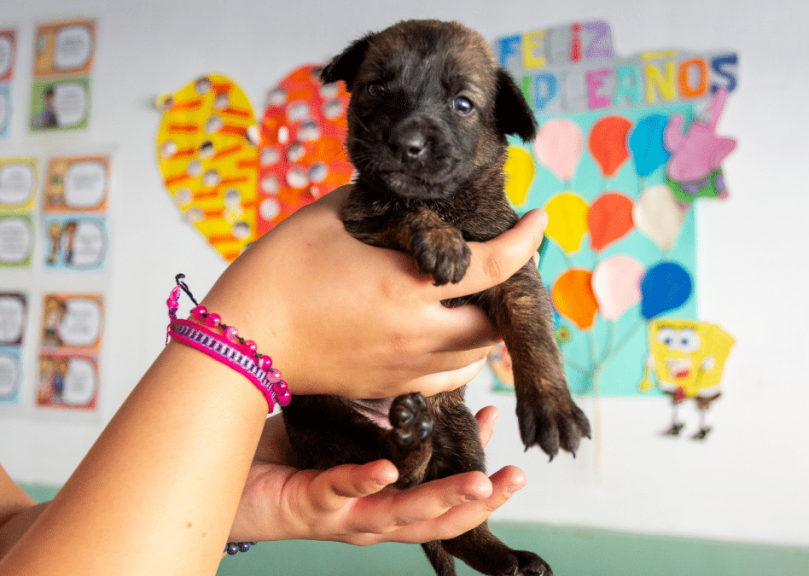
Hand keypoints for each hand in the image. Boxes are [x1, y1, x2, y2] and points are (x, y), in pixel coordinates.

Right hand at [201, 185, 547, 397]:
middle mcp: (416, 335)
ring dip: (483, 332)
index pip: (492, 267)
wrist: (240, 342)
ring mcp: (403, 368)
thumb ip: (377, 206)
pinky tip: (443, 336)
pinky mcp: (387, 387)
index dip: (525, 242)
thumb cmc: (278, 273)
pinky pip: (445, 382)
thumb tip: (403, 199)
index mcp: (407, 288)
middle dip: (505, 299)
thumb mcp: (329, 218)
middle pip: (494, 328)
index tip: (541, 221)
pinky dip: (458, 360)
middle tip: (498, 269)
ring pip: (474, 361)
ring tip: (471, 303)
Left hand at [229, 407, 523, 544]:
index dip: (480, 479)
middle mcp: (371, 517)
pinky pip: (341, 493)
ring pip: (402, 516)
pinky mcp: (309, 506)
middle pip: (437, 519)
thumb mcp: (348, 435)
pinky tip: (388, 469)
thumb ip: (384, 422)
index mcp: (385, 503)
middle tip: (515, 480)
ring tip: (478, 481)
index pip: (444, 497)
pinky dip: (367, 482)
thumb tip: (423, 387)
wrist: (228, 480)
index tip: (510, 449)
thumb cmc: (289, 457)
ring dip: (443, 499)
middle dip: (479, 502)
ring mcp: (343, 515)